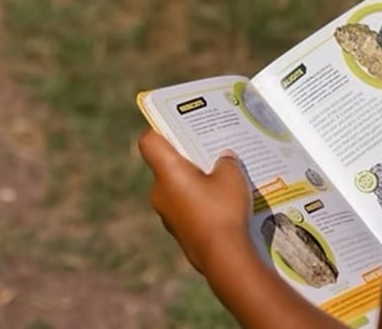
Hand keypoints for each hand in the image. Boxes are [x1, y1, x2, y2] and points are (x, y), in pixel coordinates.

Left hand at [138, 130, 253, 274]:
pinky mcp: (179, 231)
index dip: (160, 129)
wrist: (223, 257)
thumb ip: (226, 160)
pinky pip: (187, 206)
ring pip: (178, 187)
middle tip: (212, 148)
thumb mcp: (232, 175)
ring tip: (224, 177)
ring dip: (196, 180)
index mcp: (168, 172)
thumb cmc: (224, 210)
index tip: (178, 125)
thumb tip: (223, 158)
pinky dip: (201, 201)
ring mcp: (168, 215)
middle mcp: (160, 192)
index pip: (149, 141)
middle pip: (167, 164)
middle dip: (188, 156)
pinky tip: (225, 203)